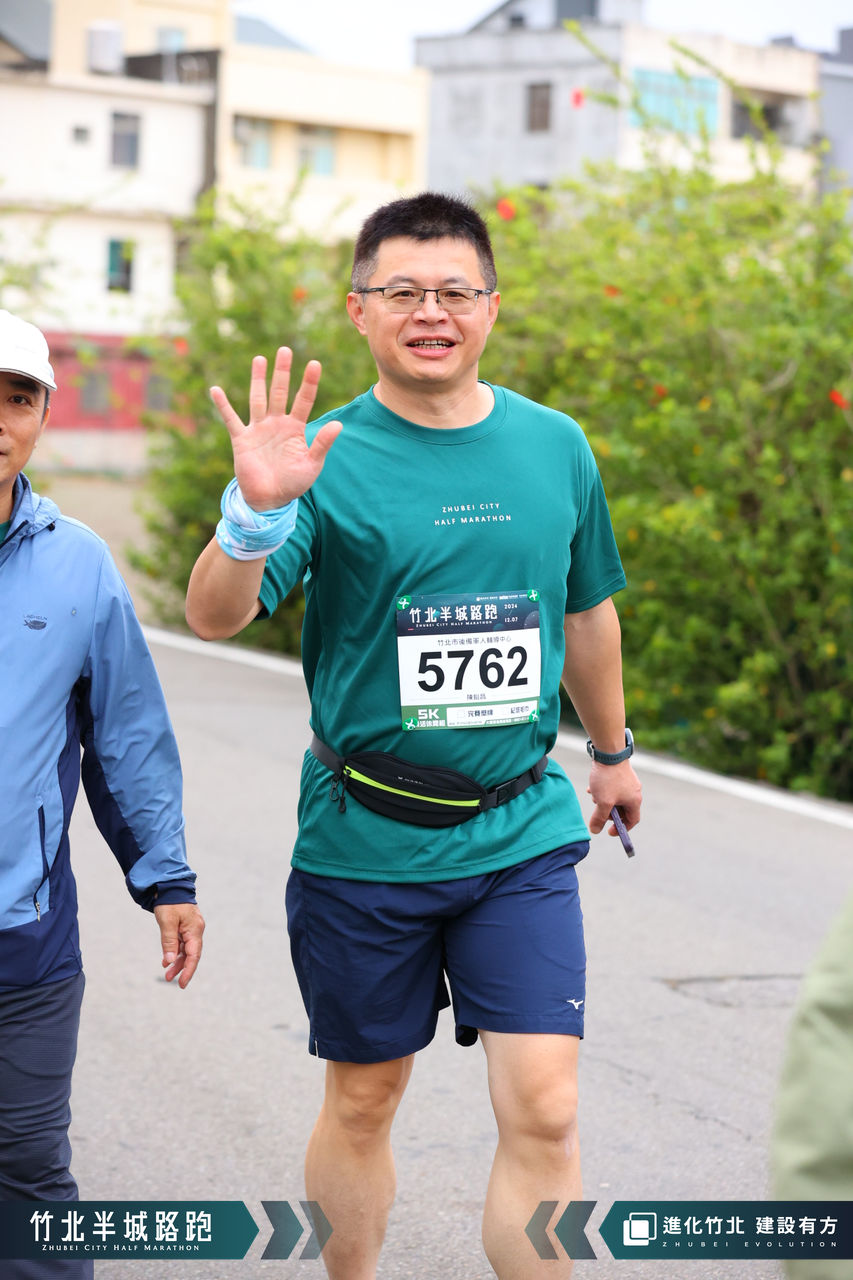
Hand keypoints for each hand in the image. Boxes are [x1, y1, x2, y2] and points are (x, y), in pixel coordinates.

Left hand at [153, 903, 204, 988]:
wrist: (171, 885)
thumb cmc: (170, 902)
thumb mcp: (167, 922)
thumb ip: (168, 942)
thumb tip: (169, 961)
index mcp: (194, 930)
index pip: (193, 956)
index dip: (188, 971)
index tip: (182, 984)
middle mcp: (196, 930)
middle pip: (191, 954)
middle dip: (181, 968)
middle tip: (169, 980)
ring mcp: (191, 928)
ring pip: (186, 950)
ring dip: (177, 961)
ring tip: (166, 972)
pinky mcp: (185, 926)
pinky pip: (182, 943)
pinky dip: (175, 952)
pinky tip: (166, 960)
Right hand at [210, 347, 341, 509]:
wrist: (269, 500)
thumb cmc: (293, 483)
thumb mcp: (312, 465)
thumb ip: (322, 444)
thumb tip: (338, 424)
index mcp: (295, 428)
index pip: (304, 400)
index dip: (309, 383)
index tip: (314, 364)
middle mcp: (276, 424)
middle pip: (280, 392)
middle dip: (282, 372)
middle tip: (285, 350)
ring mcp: (258, 429)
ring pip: (258, 399)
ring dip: (258, 380)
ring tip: (260, 359)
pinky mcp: (241, 439)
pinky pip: (230, 419)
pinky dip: (223, 406)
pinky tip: (216, 390)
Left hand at [587, 760, 641, 837]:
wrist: (608, 752)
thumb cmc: (608, 778)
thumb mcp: (602, 802)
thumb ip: (599, 818)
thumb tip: (595, 831)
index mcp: (634, 800)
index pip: (632, 820)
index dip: (622, 828)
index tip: (609, 832)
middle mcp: (634, 791)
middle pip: (623, 809)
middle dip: (609, 812)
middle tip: (598, 810)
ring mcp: (628, 781)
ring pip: (615, 797)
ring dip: (603, 800)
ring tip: (594, 795)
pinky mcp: (620, 773)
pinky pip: (612, 787)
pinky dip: (602, 790)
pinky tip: (591, 788)